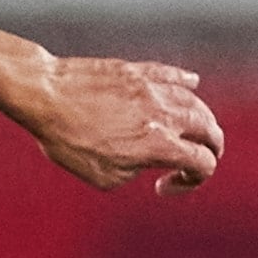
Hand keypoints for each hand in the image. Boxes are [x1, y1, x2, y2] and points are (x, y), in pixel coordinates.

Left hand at [11, 56, 223, 193]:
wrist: (45, 95)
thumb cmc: (68, 139)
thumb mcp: (103, 176)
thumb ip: (134, 171)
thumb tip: (143, 160)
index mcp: (160, 145)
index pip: (203, 164)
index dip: (192, 182)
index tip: (163, 186)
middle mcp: (166, 115)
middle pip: (211, 132)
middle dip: (210, 151)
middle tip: (194, 159)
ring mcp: (155, 89)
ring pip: (198, 104)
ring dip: (201, 122)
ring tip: (190, 132)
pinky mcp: (140, 71)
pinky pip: (175, 75)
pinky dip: (187, 84)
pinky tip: (191, 85)